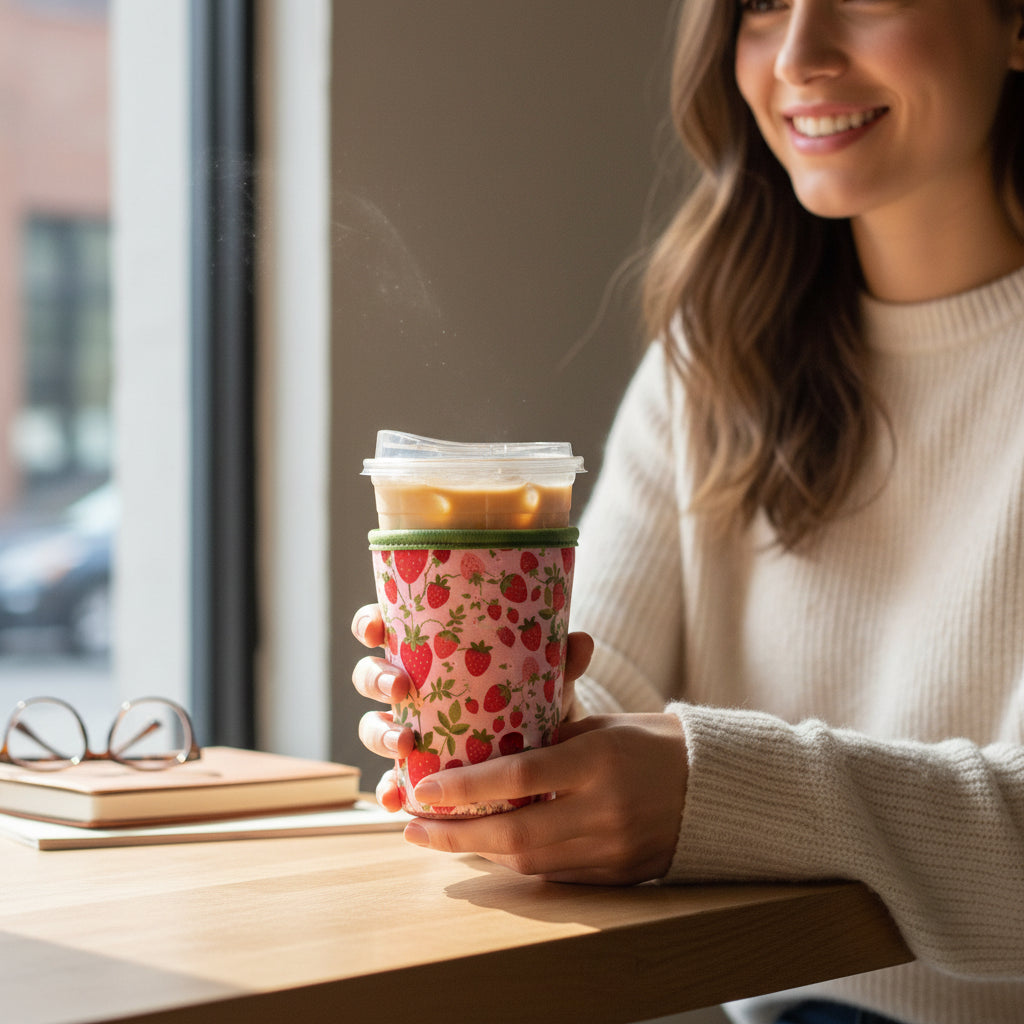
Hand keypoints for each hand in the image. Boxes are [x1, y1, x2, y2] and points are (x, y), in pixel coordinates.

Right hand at [350, 603, 594, 811]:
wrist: (541, 749)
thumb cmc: (528, 696)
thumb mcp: (542, 676)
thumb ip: (559, 661)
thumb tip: (582, 641)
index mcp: (425, 650)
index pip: (383, 627)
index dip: (369, 625)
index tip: (377, 628)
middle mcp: (408, 688)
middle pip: (369, 676)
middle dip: (376, 680)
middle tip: (401, 688)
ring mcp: (406, 729)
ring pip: (373, 727)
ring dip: (380, 734)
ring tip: (404, 744)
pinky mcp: (415, 771)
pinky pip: (390, 780)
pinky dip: (387, 789)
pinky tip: (395, 799)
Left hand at [403, 713, 687, 884]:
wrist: (715, 788)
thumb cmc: (650, 742)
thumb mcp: (602, 724)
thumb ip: (550, 736)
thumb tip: (491, 743)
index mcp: (598, 759)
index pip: (520, 776)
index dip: (466, 787)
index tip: (423, 790)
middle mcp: (604, 809)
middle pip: (515, 833)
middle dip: (455, 835)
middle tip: (412, 827)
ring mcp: (612, 849)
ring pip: (529, 862)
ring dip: (480, 853)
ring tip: (441, 838)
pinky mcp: (618, 876)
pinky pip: (555, 875)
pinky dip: (517, 863)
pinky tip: (490, 850)